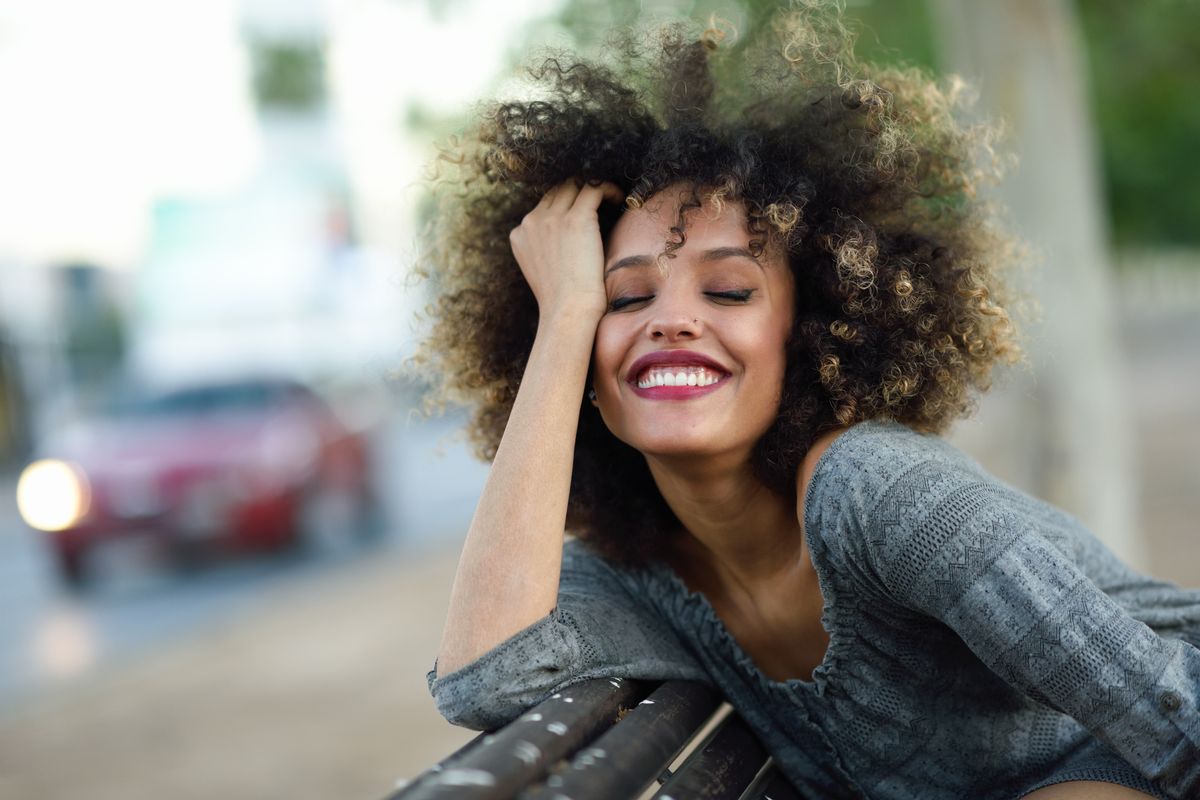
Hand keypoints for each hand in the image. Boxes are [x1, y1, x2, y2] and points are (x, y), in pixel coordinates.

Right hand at [509, 179, 623, 321]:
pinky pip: (594, 188)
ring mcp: (551, 218)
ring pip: (575, 184)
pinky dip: (608, 189)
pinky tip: (619, 198)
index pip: (543, 205)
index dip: (565, 203)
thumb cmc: (563, 302)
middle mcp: (531, 222)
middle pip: (557, 190)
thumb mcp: (543, 272)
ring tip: (611, 197)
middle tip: (599, 199)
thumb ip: (546, 249)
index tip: (584, 210)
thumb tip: (569, 239)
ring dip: (593, 187)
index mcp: (520, 235)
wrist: (569, 312)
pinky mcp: (576, 219)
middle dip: (578, 190)